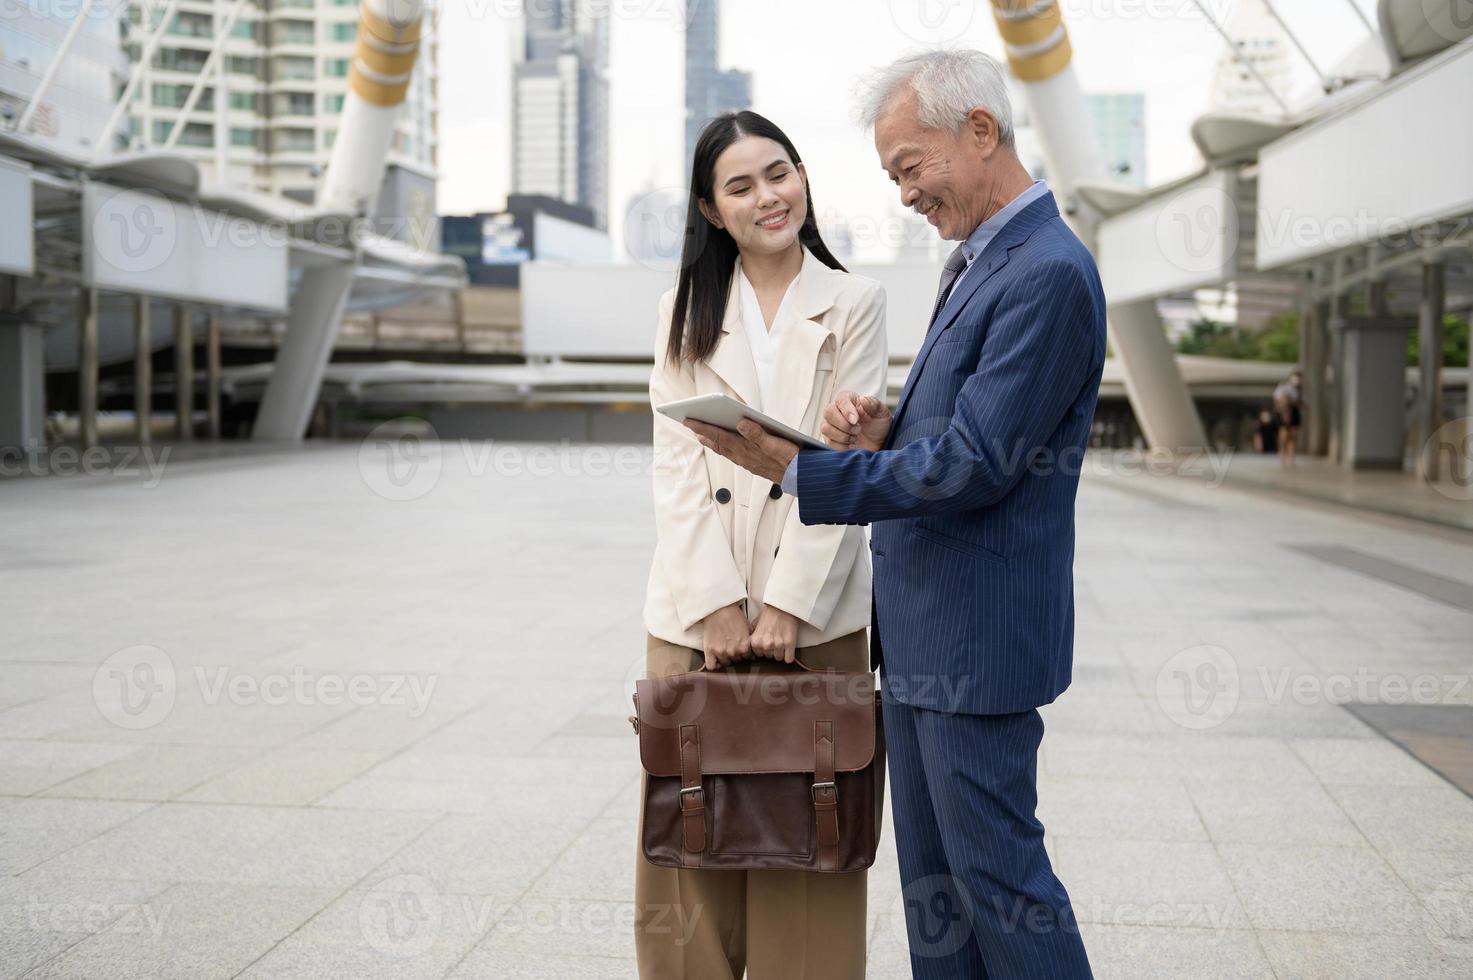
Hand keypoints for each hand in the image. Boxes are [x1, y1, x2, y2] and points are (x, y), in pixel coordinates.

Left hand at [683, 419, 798, 483]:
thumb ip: (758, 434)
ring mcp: (747, 461)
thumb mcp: (776, 444)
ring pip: (724, 449)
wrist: (801, 478)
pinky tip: (723, 445)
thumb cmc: (790, 459)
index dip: (702, 427)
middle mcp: (743, 456)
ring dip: (711, 441)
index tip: (688, 419)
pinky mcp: (753, 464)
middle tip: (689, 423)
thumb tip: (741, 422)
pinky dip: (723, 448)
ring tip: (701, 434)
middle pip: (718, 442)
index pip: (719, 435)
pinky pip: (732, 455)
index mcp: (746, 449)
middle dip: (702, 432)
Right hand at [700, 603, 750, 669]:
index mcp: (745, 646)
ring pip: (725, 663)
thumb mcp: (748, 627)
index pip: (747, 658)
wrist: (719, 608)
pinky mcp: (710, 651)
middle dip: (735, 655)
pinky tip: (715, 659)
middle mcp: (734, 651)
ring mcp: (721, 652)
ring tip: (723, 648)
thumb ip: (751, 641)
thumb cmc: (733, 615)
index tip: (741, 649)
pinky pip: (711, 666)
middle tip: (731, 646)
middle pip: (736, 660)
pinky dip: (714, 665)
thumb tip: (754, 652)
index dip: (745, 653)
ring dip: (725, 658)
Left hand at [749, 605, 798, 662]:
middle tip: (775, 640)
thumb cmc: (770, 613)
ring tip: (782, 641)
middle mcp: (766, 645)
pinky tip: (788, 649)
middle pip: (768, 657)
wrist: (783, 606)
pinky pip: (788, 659)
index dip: (762, 649)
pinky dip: (789, 655)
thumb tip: (749, 644)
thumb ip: (752, 636)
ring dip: (781, 652)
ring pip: (778, 658)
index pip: (758, 655)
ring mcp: (778, 645)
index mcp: (755, 641)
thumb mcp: (755, 624)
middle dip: (771, 650)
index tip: (766, 644)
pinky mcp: (789, 644)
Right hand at [821, 391, 890, 451]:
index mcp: (849, 400)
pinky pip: (829, 442)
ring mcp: (831, 425)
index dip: (847, 410)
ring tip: (855, 438)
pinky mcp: (830, 439)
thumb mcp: (881, 412)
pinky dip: (842, 446)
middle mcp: (836, 410)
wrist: (878, 443)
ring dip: (843, 436)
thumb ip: (873, 404)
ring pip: (826, 428)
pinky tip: (851, 445)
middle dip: (844, 424)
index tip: (856, 420)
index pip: (841, 400)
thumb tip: (863, 399)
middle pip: (828, 413)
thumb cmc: (878, 424)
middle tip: (858, 430)